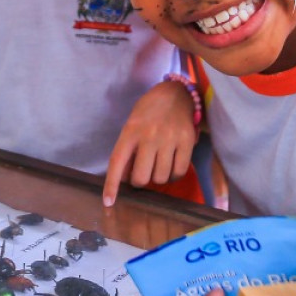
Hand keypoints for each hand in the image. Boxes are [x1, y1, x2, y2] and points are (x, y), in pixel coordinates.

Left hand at [102, 80, 198, 205]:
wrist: (176, 93)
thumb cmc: (149, 112)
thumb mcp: (132, 125)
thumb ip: (128, 149)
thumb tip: (124, 179)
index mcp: (130, 131)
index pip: (117, 162)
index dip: (112, 185)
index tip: (109, 202)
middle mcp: (149, 135)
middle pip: (141, 178)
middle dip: (140, 181)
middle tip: (142, 173)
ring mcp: (169, 138)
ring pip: (161, 178)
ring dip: (158, 178)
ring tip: (158, 165)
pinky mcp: (187, 141)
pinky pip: (179, 172)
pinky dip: (173, 175)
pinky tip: (170, 166)